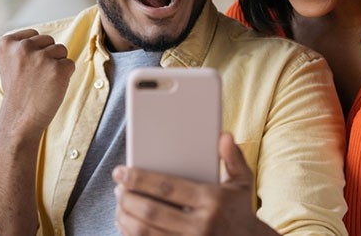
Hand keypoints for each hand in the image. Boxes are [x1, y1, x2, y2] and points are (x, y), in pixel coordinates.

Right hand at [0, 28, 74, 133]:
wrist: (19, 118)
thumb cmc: (18, 90)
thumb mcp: (9, 62)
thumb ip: (21, 46)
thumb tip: (44, 37)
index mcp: (7, 43)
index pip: (34, 34)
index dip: (34, 51)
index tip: (24, 68)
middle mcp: (24, 47)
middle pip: (49, 40)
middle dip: (47, 56)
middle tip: (35, 77)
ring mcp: (41, 57)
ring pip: (61, 50)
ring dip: (56, 64)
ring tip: (42, 81)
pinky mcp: (58, 69)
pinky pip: (70, 64)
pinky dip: (65, 76)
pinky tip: (51, 87)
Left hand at [113, 133, 276, 235]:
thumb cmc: (239, 209)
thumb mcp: (243, 182)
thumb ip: (232, 157)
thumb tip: (223, 135)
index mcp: (212, 200)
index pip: (167, 187)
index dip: (139, 178)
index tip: (121, 171)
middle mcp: (200, 225)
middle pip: (151, 212)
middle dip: (128, 198)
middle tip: (117, 188)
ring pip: (145, 232)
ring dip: (125, 218)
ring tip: (119, 204)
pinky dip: (132, 235)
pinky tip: (126, 223)